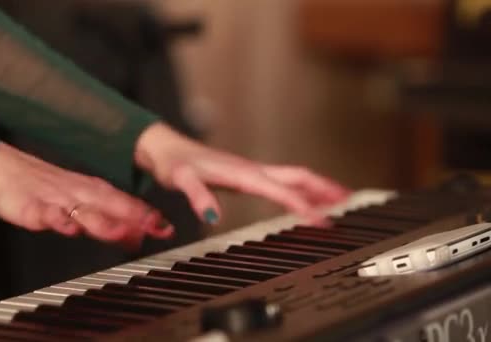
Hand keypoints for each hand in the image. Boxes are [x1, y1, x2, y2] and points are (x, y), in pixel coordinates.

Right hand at [0, 142, 172, 248]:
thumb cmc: (43, 188)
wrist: (1, 167)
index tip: (168, 228)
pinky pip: (45, 213)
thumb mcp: (79, 205)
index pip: (124, 204)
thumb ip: (109, 222)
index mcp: (92, 192)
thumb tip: (138, 239)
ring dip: (104, 221)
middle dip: (135, 216)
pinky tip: (67, 228)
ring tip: (123, 231)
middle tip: (158, 227)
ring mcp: (55, 199)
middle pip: (110, 206)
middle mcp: (78, 193)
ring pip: (82, 211)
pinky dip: (57, 219)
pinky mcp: (29, 206)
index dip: (146, 216)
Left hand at [135, 123, 349, 224]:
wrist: (167, 149)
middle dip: (325, 188)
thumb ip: (197, 197)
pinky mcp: (247, 175)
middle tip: (351, 202)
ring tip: (340, 201)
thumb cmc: (174, 164)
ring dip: (318, 187)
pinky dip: (300, 190)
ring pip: (294, 177)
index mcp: (242, 173)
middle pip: (298, 176)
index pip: (281, 190)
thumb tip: (214, 216)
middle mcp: (252, 170)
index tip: (324, 221)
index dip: (304, 205)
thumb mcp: (180, 180)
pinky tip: (303, 199)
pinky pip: (282, 181)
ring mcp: (252, 171)